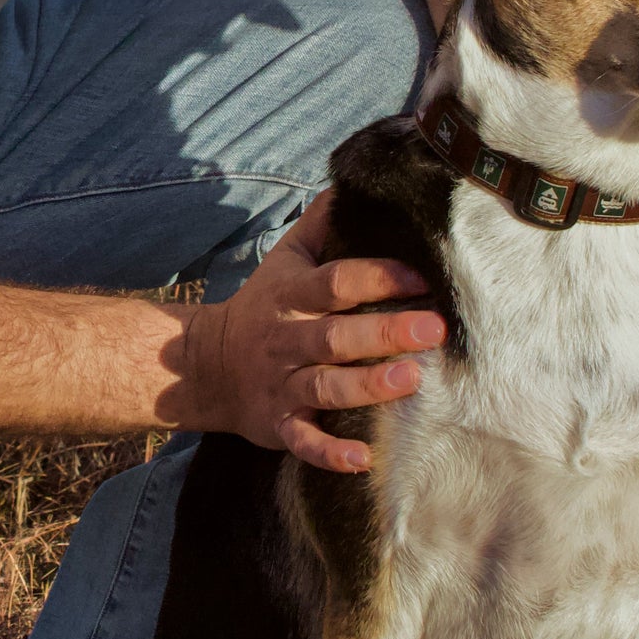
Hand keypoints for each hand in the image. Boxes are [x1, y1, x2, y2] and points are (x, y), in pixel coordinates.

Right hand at [179, 194, 445, 473]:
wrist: (205, 365)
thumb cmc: (263, 305)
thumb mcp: (286, 259)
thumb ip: (323, 223)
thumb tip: (357, 179)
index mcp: (293, 296)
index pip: (337, 282)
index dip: (379, 278)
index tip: (424, 277)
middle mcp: (288, 339)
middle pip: (336, 335)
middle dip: (384, 332)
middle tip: (434, 329)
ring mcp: (282, 384)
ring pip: (324, 386)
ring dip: (367, 386)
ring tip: (411, 381)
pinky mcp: (278, 424)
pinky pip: (303, 441)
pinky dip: (330, 452)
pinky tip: (364, 459)